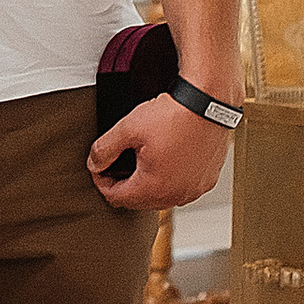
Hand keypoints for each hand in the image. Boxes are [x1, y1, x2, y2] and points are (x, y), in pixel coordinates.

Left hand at [87, 92, 232, 213]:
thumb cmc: (175, 115)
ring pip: (160, 195)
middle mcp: (177, 195)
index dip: (101, 181)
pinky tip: (165, 156)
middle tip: (118, 160)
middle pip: (138, 200)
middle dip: (124, 183)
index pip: (115, 198)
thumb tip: (94, 164)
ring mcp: (195, 189)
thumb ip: (104, 149)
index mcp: (154, 188)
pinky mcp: (207, 180)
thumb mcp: (129, 128)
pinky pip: (181, 187)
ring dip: (147, 182)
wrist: (209, 102)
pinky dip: (170, 177)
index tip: (100, 165)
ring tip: (142, 157)